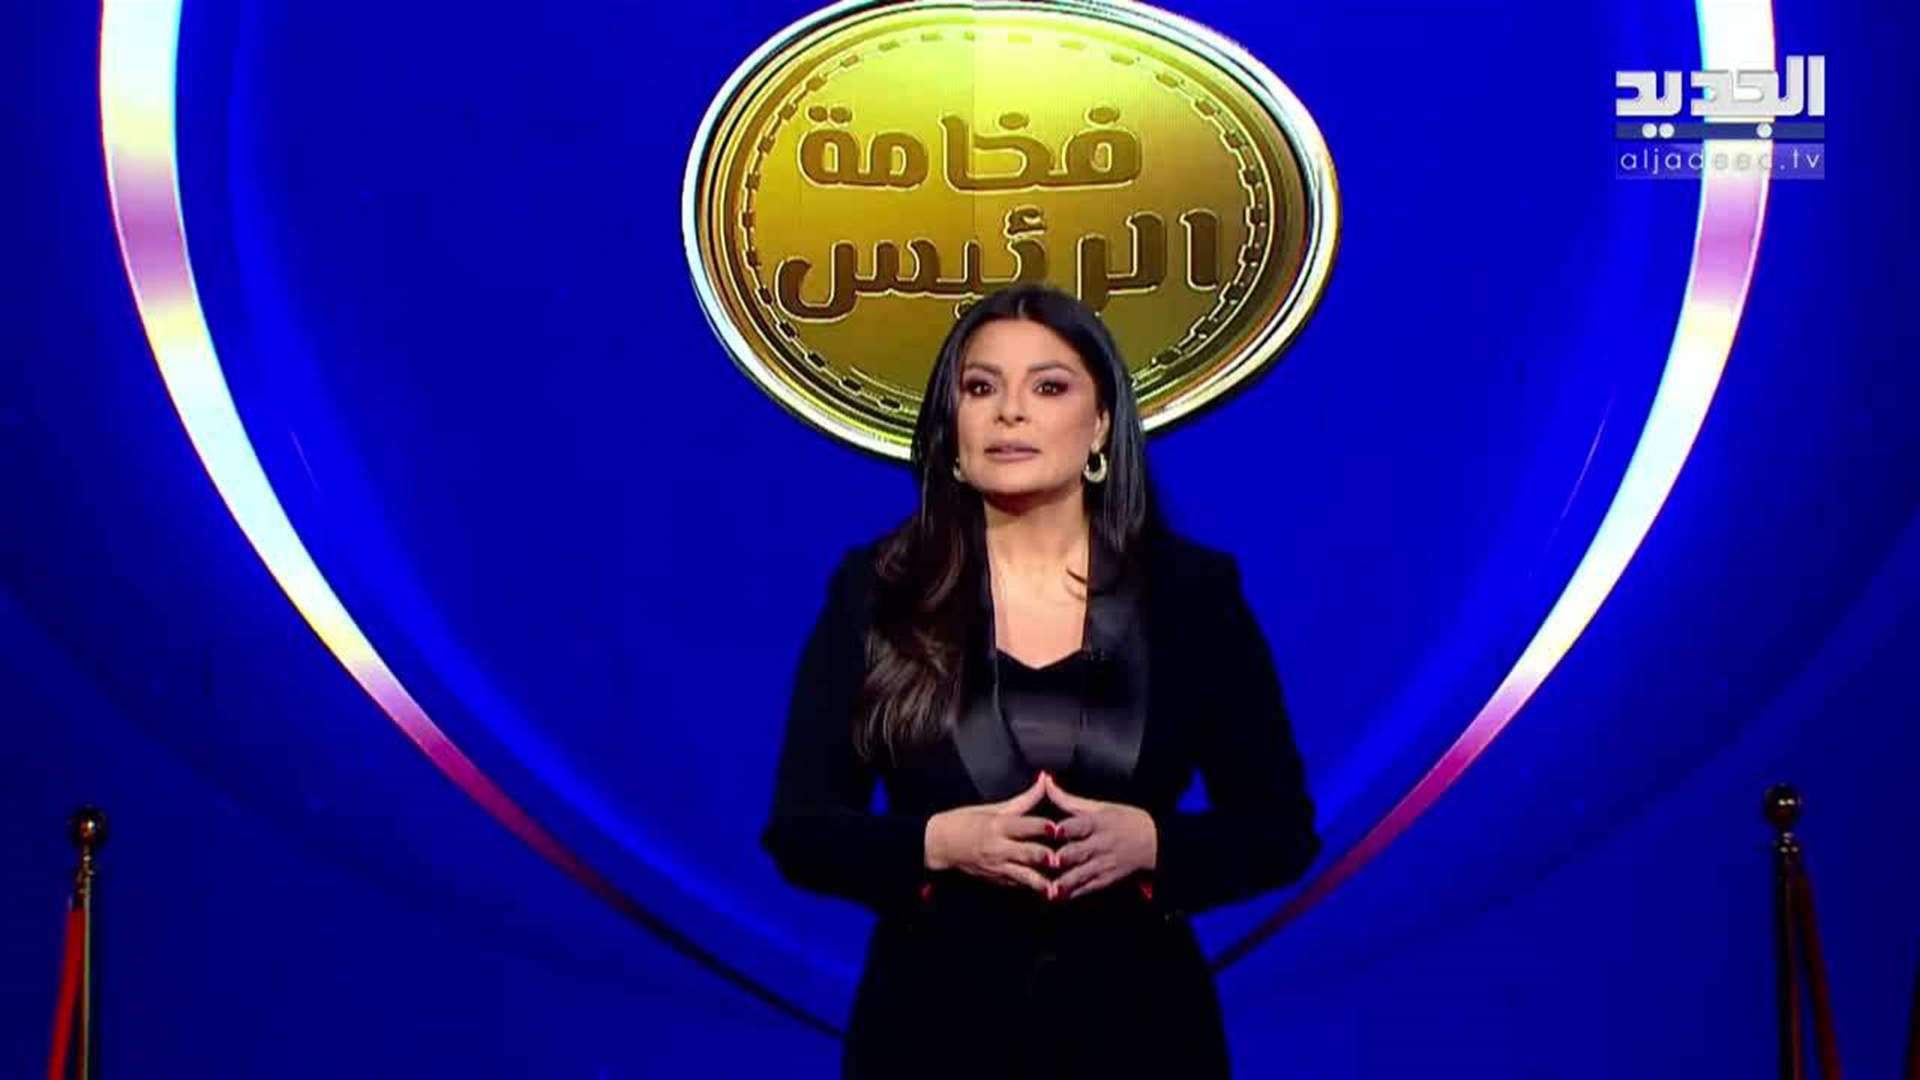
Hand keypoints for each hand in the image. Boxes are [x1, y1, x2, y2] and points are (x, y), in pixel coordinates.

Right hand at [924, 773, 1056, 894]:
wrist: (940, 845)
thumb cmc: (966, 821)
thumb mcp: (994, 808)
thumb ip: (1025, 799)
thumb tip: (1045, 779)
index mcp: (998, 825)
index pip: (1024, 825)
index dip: (1042, 826)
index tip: (1058, 828)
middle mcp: (998, 847)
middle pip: (1026, 852)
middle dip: (1044, 857)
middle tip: (1061, 860)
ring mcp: (998, 866)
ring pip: (1023, 876)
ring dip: (1040, 881)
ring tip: (1056, 887)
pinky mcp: (997, 880)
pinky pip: (1017, 884)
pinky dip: (1032, 888)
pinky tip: (1047, 892)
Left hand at [1045, 773, 1157, 900]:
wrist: (1154, 842)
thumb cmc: (1124, 820)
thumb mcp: (1099, 806)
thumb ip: (1067, 799)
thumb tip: (1045, 781)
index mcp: (1098, 822)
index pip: (1082, 824)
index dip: (1068, 827)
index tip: (1054, 830)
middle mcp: (1100, 844)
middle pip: (1080, 851)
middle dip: (1064, 858)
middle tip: (1047, 862)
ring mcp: (1103, 863)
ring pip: (1082, 874)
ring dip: (1066, 882)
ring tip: (1050, 889)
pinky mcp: (1105, 879)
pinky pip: (1088, 887)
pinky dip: (1073, 893)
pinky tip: (1059, 898)